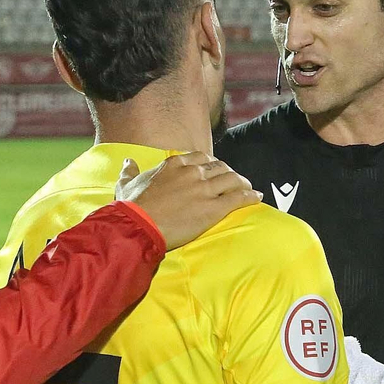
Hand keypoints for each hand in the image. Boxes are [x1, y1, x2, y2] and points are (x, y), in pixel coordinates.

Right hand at [116, 153, 260, 249]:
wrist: (138, 225)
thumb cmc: (131, 207)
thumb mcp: (126, 184)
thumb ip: (130, 172)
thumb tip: (129, 162)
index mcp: (175, 164)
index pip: (202, 158)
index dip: (212, 164)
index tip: (215, 170)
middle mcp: (193, 172)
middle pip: (220, 167)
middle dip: (229, 173)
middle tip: (234, 180)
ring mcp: (205, 189)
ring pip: (233, 180)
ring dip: (243, 183)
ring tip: (249, 188)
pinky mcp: (214, 208)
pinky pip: (239, 198)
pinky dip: (250, 196)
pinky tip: (256, 197)